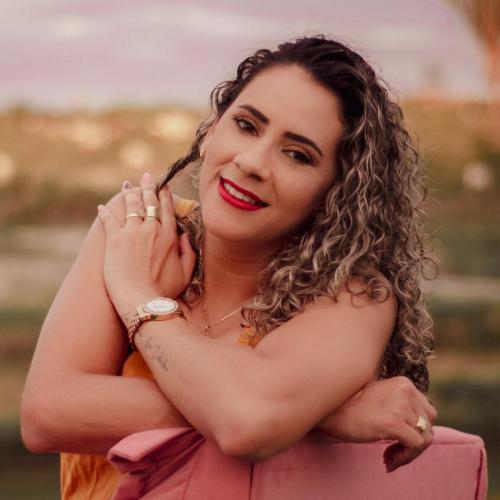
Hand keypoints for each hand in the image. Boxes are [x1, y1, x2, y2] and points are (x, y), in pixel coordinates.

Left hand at [97, 172, 196, 321]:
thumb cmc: (164, 291)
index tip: (163, 186)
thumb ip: (189, 253)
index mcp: (169, 236)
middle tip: (146, 176)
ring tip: (126, 186)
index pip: (166, 209)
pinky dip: (105, 212)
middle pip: (149, 202)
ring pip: (130, 207)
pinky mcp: (114, 240)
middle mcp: (151, 230)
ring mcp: (132, 233)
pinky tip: (101, 207)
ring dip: (128, 194)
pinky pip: (108, 220)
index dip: (164, 195)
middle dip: (148, 187)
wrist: (140, 299)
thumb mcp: (185, 273)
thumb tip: (185, 237)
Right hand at [316, 376, 436, 472]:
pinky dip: (405, 457)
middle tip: (394, 451)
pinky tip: (388, 459)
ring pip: (425, 438)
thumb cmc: (353, 408)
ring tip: (389, 457)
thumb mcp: (382, 397)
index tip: (398, 440)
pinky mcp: (393, 423)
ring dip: (408, 453)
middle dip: (415, 442)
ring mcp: (400, 406)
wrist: (330, 412)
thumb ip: (402, 405)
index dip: (417, 430)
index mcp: (404, 383)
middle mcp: (405, 390)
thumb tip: (424, 428)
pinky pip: (416, 445)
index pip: (428, 412)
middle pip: (429, 425)